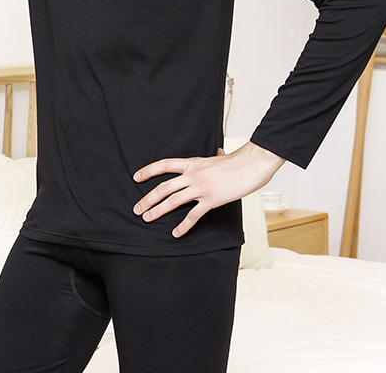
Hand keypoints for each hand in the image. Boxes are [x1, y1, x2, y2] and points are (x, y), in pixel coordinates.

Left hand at [132, 141, 284, 237]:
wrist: (249, 166)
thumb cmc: (236, 162)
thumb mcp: (219, 156)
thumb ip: (214, 156)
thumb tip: (218, 152)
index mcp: (192, 163)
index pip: (165, 165)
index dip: (149, 170)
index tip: (137, 177)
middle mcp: (193, 175)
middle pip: (164, 187)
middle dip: (148, 198)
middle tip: (137, 208)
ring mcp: (201, 188)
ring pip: (174, 201)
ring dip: (158, 210)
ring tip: (148, 218)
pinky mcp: (211, 200)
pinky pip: (193, 215)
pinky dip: (184, 226)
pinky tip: (176, 233)